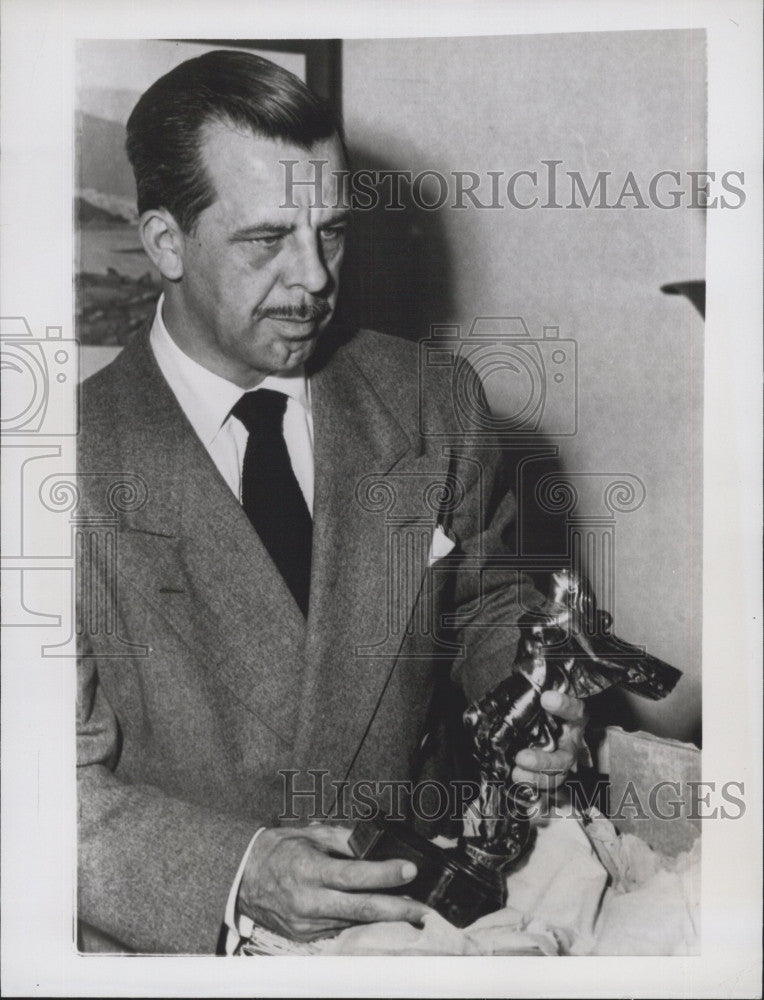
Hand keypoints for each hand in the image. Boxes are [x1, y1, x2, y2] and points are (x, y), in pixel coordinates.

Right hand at [237, 824, 428, 940]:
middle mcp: (309, 900)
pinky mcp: (305, 936)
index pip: (354, 874)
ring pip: (354, 922)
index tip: (409, 869)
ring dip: (383, 917)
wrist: (242, 879)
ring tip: (409, 910)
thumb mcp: (309, 835)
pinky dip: (359, 921)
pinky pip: (339, 928)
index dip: (385, 873)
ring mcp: (307, 923)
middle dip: (397, 909)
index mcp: (309, 869)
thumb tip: (375, 844)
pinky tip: (376, 915)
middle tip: (423, 908)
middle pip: (361, 909)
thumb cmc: (276, 851)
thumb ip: (343, 840)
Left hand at [511, 690, 587, 799]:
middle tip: (522, 758)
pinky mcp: (551, 773)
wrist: (550, 719)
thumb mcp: (546, 695)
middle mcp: (571, 741)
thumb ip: (538, 692)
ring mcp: (563, 759)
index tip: (547, 697)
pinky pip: (545, 786)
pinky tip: (517, 784)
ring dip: (535, 779)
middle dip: (544, 762)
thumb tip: (532, 687)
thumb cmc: (547, 706)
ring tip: (516, 774)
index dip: (564, 706)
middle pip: (565, 757)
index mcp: (574, 718)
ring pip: (556, 777)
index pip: (575, 710)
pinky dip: (531, 788)